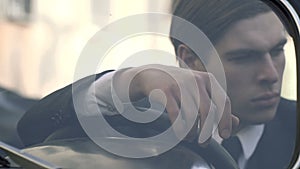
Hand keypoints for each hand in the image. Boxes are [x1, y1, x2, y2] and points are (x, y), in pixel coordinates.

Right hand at [104, 64, 238, 142]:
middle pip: (208, 111)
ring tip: (190, 138)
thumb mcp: (201, 91)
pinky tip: (180, 134)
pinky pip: (176, 114)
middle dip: (207, 131)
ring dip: (192, 132)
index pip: (224, 101)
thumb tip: (237, 122)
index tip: (225, 135)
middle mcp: (195, 80)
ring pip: (192, 115)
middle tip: (204, 143)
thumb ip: (218, 105)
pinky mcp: (165, 91)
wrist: (153, 75)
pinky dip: (179, 128)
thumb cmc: (180, 86)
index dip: (226, 120)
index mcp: (208, 79)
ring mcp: (180, 84)